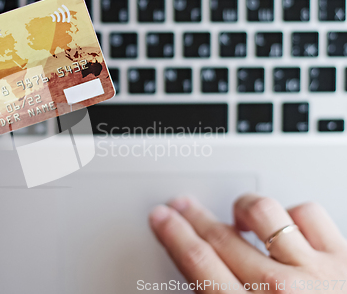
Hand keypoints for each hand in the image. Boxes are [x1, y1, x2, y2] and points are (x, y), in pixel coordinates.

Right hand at [149, 194, 346, 292]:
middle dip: (193, 216)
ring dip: (241, 210)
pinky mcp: (345, 258)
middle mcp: (280, 289)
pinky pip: (308, 214)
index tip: (162, 219)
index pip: (198, 261)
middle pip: (221, 235)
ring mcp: (315, 270)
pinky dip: (291, 214)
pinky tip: (284, 224)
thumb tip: (196, 285)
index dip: (173, 234)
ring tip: (235, 215)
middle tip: (181, 206)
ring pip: (263, 213)